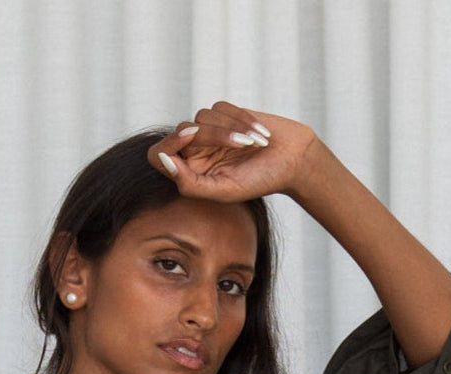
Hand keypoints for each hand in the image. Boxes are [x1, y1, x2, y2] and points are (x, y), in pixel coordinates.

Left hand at [147, 101, 317, 204]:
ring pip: (202, 117)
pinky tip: (261, 135)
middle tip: (242, 145)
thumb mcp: (224, 190)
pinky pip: (221, 107)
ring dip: (232, 129)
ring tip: (256, 144)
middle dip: (213, 136)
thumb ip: (191, 183)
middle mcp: (195, 151)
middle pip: (183, 132)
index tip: (189, 139)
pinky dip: (241, 119)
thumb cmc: (258, 181)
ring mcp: (209, 130)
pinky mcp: (224, 112)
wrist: (291, 160)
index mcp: (189, 173)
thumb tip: (165, 160)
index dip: (168, 145)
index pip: (158, 155)